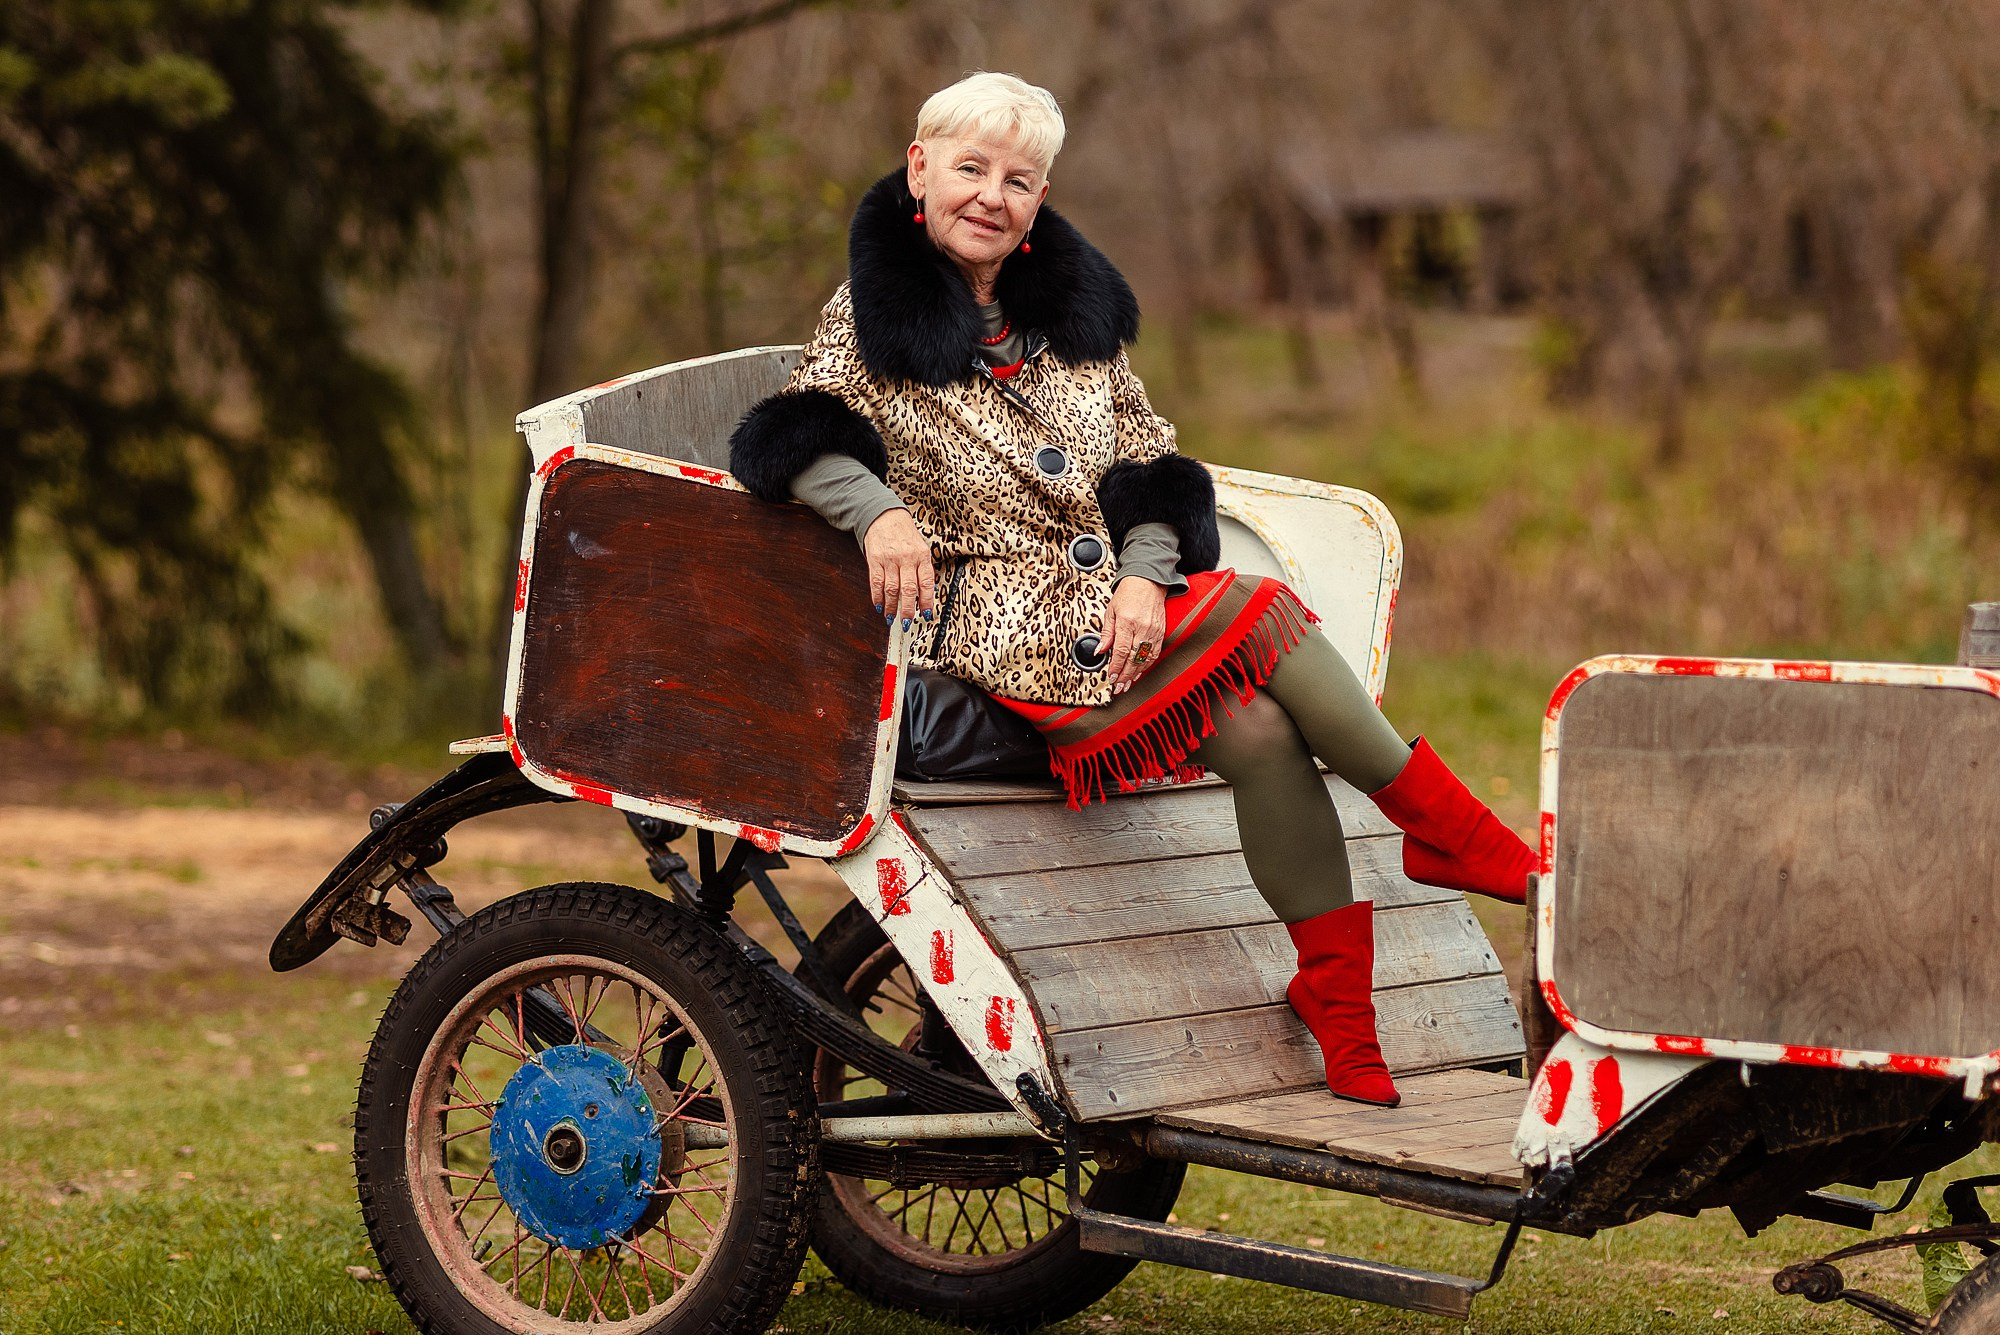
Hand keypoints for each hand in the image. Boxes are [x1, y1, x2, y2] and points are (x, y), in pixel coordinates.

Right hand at [863, 508, 934, 628]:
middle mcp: (907, 558)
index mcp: (922, 556)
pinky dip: (877, 597)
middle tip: (906, 623)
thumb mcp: (920, 548)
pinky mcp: (875, 560)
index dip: (927, 601)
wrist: (885, 516)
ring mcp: (890, 559)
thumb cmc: (905, 534)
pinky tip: (879, 606)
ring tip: (891, 617)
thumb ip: (922, 569)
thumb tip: (925, 594)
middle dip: (907, 610)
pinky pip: (876, 582)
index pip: (926, 583)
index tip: (926, 614)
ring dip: (891, 607)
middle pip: (908, 589)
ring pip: (891, 589)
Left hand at [1100, 577, 1168, 693]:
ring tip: (1127, 684)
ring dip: (1136, 674)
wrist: (1148, 581)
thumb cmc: (1128, 594)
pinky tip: (1139, 673)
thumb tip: (1101, 651)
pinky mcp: (1161, 632)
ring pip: (1145, 659)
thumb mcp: (1111, 611)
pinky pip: (1154, 653)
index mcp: (1127, 621)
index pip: (1121, 650)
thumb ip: (1106, 633)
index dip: (1116, 667)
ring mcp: (1153, 631)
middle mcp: (1142, 627)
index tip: (1111, 677)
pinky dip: (1146, 665)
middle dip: (1125, 676)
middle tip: (1118, 688)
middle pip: (1133, 658)